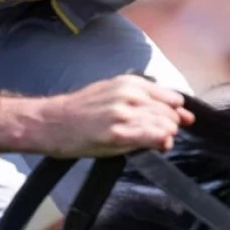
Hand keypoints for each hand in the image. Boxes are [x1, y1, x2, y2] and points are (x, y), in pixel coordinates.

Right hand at [29, 75, 194, 157]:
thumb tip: (175, 112)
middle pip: (171, 114)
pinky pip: (155, 137)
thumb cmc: (81, 109)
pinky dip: (160, 143)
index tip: (172, 122)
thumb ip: (142, 98)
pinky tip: (155, 146)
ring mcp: (125, 114)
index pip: (173, 98)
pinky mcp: (119, 134)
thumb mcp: (112, 91)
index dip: (176, 113)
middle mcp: (131, 95)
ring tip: (154, 142)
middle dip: (171, 127)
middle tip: (160, 136)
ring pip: (167, 126)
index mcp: (131, 83)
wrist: (53, 122)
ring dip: (166, 137)